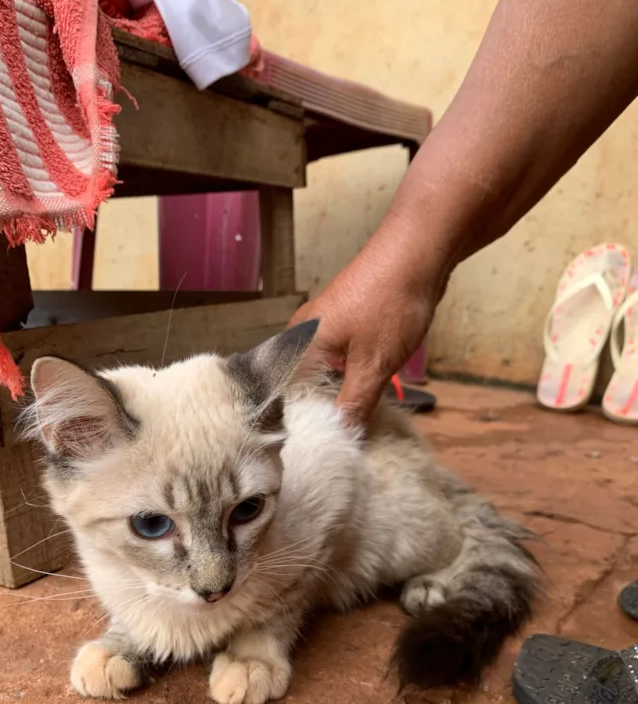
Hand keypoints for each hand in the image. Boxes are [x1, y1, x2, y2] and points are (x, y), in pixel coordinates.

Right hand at [288, 214, 445, 425]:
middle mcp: (306, 336)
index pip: (284, 397)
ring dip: (339, 400)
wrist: (418, 252)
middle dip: (321, 415)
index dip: (298, 425)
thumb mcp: (373, 365)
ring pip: (325, 376)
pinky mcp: (349, 327)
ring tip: (350, 430)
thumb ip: (354, 405)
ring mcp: (327, 330)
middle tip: (335, 446)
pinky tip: (366, 401)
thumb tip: (341, 437)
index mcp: (300, 345)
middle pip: (303, 388)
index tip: (312, 451)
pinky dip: (352, 382)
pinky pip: (342, 364)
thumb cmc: (390, 302)